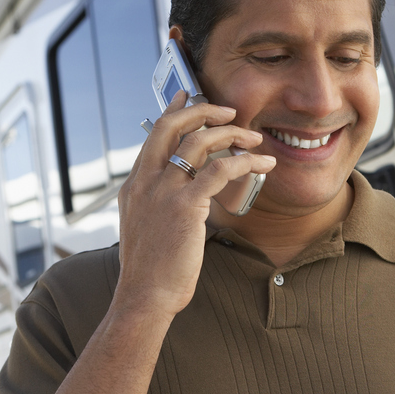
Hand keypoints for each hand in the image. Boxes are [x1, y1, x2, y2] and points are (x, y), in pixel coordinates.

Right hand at [115, 90, 275, 319]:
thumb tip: (180, 198)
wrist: (144, 297)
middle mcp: (145, 182)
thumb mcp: (145, 230)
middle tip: (228, 110)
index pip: (154, 135)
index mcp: (134, 186)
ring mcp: (163, 192)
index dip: (174, 112)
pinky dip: (243, 162)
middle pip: (172, 127)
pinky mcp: (185, 206)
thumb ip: (156, 207)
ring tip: (254, 139)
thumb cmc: (150, 272)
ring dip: (232, 135)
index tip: (188, 96)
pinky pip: (218, 170)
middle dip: (203, 110)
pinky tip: (260, 165)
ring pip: (199, 143)